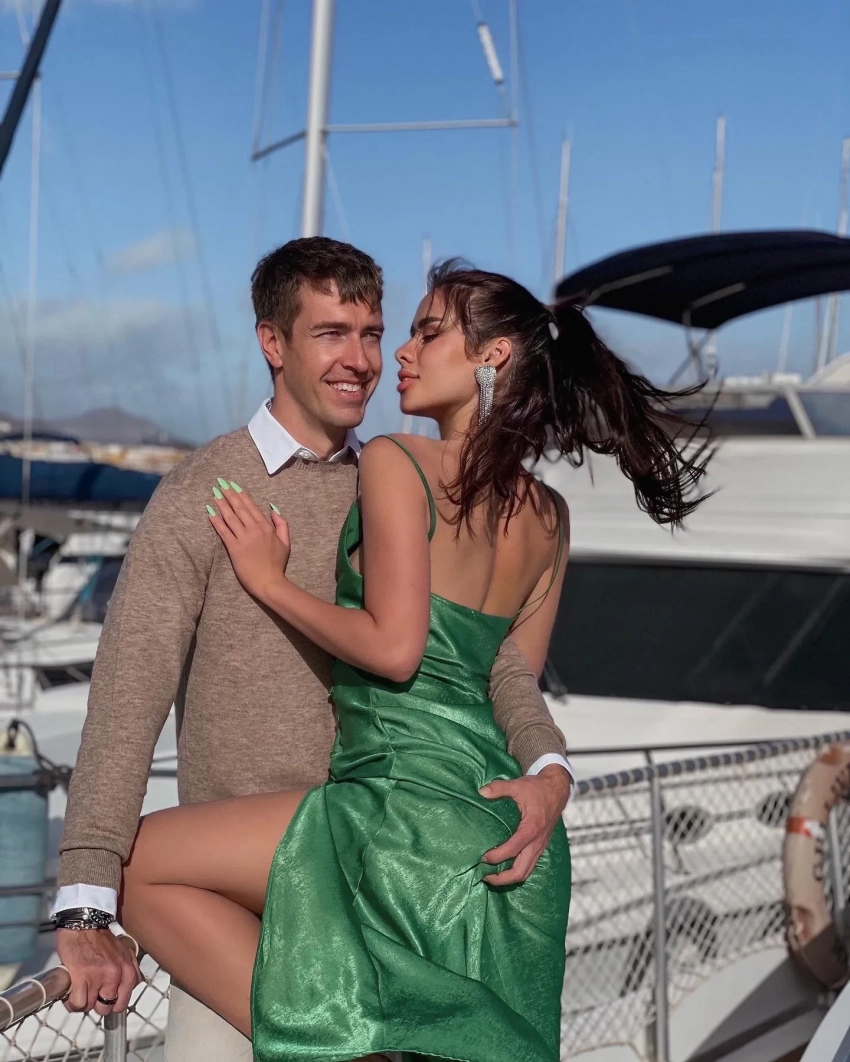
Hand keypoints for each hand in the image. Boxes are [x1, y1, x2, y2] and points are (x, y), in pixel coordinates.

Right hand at [56, 929, 140, 1015]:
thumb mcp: (123, 953)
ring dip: (82, 1003)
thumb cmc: (100, 938)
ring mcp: (99, 977)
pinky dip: (72, 1002)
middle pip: (107, 1008)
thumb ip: (127, 971)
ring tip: (79, 991)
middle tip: (90, 994)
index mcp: (128, 970)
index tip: (104, 997)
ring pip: (90, 1007)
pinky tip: (70, 993)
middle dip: (97, 1004)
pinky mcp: (82, 978)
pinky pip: (78, 1004)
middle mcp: (117, 975)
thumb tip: (126, 990)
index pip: (123, 1001)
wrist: (84, 924)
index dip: (111, 1002)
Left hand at [208, 483, 290, 599]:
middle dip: (229, 495)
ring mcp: (243, 539)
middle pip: (239, 509)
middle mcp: (254, 530)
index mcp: (266, 527)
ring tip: (215, 494)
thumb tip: (273, 510)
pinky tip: (210, 513)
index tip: (234, 486)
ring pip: (230, 517)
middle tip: (221, 484)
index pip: (251, 507)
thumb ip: (282, 524)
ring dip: (222, 505)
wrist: (269, 582)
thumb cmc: (277, 564)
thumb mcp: (286, 542)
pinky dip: (216, 522)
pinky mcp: (234, 548)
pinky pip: (224, 532)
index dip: (242, 496)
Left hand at [479, 764, 571, 884]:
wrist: (557, 789)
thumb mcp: (518, 785)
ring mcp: (540, 846)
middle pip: (520, 871)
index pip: (512, 850)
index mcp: (531, 829)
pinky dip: (517, 871)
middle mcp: (536, 842)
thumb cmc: (537, 788)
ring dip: (509, 878)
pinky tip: (504, 867)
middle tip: (485, 876)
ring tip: (492, 876)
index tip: (482, 857)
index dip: (496, 857)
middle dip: (502, 878)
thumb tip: (481, 792)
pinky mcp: (540, 846)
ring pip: (526, 872)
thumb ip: (499, 788)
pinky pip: (529, 865)